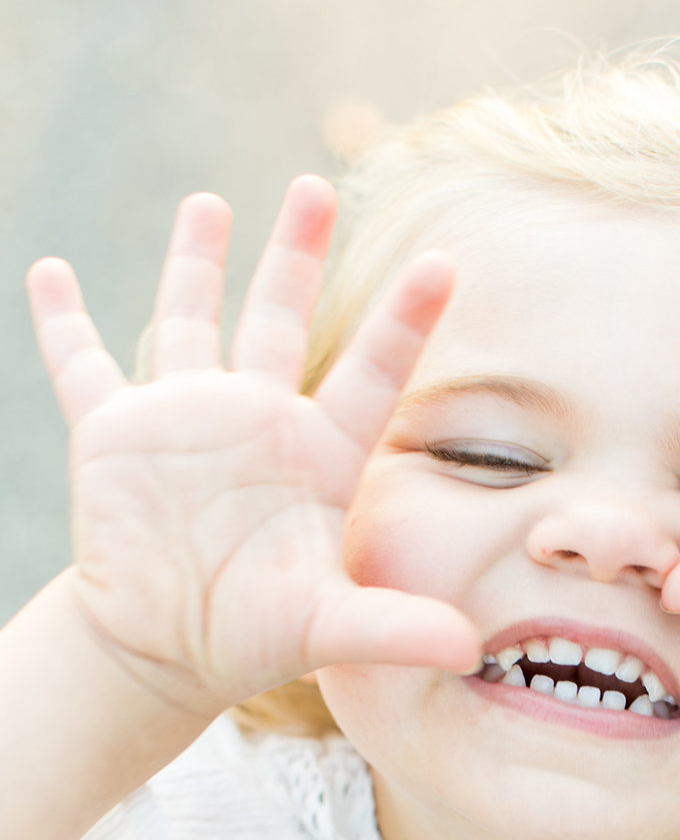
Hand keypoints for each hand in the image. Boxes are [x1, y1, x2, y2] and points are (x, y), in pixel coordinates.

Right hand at [28, 177, 479, 719]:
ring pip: (192, 319)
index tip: (444, 262)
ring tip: (211, 202)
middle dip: (294, 253)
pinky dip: (63, 321)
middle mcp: (257, 421)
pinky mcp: (117, 435)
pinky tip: (48, 272)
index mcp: (318, 455)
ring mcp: (186, 418)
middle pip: (281, 317)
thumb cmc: (256, 637)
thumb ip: (396, 628)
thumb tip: (471, 652)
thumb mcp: (331, 629)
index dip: (405, 320)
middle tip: (314, 188)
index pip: (374, 375)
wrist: (166, 651)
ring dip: (197, 261)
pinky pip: (83, 365)